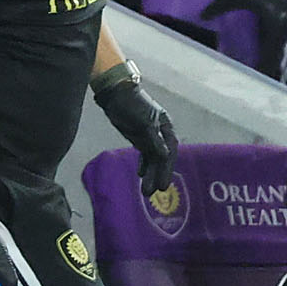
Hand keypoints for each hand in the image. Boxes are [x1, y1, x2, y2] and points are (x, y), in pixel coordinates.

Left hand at [98, 76, 178, 193]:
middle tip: (154, 191)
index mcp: (166, 127)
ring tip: (146, 191)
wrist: (115, 93)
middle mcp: (161, 133)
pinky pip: (145, 154)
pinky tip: (141, 175)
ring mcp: (150, 136)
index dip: (167, 169)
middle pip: (162, 158)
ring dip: (150, 174)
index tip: (163, 184)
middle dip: (158, 175)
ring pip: (152, 158)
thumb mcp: (144, 122)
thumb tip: (166, 156)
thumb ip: (154, 139)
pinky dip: (144, 164)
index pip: (170, 151)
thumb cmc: (132, 104)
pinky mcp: (140, 137)